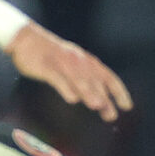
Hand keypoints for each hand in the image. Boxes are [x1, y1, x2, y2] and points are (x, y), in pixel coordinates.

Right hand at [7, 25, 131, 120]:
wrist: (27, 39)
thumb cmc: (52, 56)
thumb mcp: (73, 66)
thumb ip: (86, 83)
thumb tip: (101, 102)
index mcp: (87, 62)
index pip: (108, 77)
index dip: (119, 91)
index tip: (127, 106)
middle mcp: (78, 62)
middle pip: (95, 82)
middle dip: (104, 98)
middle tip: (111, 115)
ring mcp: (62, 64)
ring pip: (78, 79)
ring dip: (89, 92)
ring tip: (98, 106)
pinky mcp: (47, 67)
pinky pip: (58, 78)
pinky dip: (66, 88)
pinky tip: (72, 99)